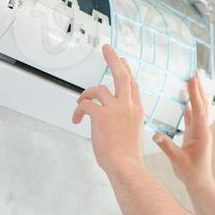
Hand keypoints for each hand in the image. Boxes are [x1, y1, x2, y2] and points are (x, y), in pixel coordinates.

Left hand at [73, 44, 144, 172]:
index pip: (132, 85)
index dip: (127, 71)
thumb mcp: (132, 134)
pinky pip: (85, 104)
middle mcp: (128, 106)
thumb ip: (124, 122)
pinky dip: (78, 110)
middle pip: (121, 75)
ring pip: (98, 89)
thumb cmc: (127, 157)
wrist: (125, 166)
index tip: (123, 62)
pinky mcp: (101, 115)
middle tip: (106, 47)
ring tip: (79, 103)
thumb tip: (110, 120)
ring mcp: (115, 109)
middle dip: (113, 59)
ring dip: (86, 94)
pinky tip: (77, 120)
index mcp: (137, 110)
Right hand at [153, 70, 213, 189]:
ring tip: (192, 81)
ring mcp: (200, 132)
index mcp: (200, 133)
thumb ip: (166, 146)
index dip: (194, 92)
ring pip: (198, 109)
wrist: (200, 183)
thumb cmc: (190, 173)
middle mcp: (202, 129)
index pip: (197, 108)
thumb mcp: (177, 160)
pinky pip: (193, 117)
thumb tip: (154, 135)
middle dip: (199, 87)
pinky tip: (186, 100)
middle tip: (196, 72)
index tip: (192, 78)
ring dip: (196, 94)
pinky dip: (190, 106)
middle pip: (202, 104)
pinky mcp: (195, 135)